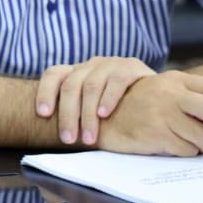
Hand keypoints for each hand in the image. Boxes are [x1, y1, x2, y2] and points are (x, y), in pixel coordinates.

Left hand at [36, 56, 155, 145]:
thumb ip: (76, 112)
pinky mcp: (132, 67)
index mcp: (78, 72)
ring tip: (88, 138)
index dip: (45, 92)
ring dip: (87, 114)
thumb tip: (46, 133)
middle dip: (68, 115)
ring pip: (91, 85)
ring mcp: (111, 64)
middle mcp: (92, 65)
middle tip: (68, 139)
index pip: (54, 74)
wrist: (159, 96)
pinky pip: (117, 80)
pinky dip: (109, 98)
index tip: (43, 114)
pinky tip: (105, 114)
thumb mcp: (93, 107)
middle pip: (71, 85)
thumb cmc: (119, 108)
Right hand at [94, 70, 202, 155]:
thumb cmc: (136, 109)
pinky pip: (187, 150)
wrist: (100, 118)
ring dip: (201, 146)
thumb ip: (191, 102)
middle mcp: (170, 93)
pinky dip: (183, 152)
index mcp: (175, 80)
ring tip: (183, 142)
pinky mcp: (156, 133)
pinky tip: (166, 145)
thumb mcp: (163, 95)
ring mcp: (163, 113)